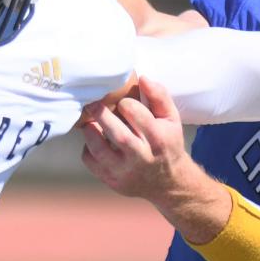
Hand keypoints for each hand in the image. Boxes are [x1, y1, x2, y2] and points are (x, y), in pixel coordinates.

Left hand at [80, 76, 197, 199]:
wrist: (167, 182)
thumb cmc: (166, 142)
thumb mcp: (171, 119)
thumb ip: (160, 96)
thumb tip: (142, 78)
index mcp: (159, 139)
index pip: (139, 117)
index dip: (126, 104)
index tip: (122, 102)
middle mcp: (143, 158)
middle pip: (119, 136)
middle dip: (102, 115)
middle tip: (94, 105)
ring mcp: (126, 172)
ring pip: (100, 151)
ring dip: (90, 131)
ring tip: (90, 122)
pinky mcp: (113, 181)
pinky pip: (91, 163)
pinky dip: (87, 149)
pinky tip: (95, 140)